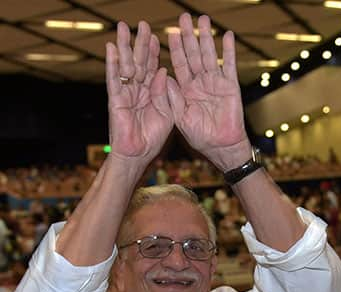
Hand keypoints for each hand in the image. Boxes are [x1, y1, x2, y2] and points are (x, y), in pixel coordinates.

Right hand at [105, 21, 173, 161]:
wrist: (138, 155)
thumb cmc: (152, 139)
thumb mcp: (166, 114)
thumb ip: (164, 93)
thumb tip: (162, 70)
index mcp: (151, 94)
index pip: (152, 68)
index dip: (154, 52)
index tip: (156, 36)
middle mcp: (138, 90)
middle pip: (139, 62)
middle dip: (140, 43)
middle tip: (142, 24)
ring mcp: (126, 93)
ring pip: (125, 66)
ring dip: (124, 47)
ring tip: (123, 28)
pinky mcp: (116, 99)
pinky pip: (114, 78)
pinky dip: (112, 63)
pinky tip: (110, 48)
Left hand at [167, 14, 249, 169]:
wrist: (221, 147)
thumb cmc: (200, 137)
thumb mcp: (180, 118)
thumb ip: (171, 98)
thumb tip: (163, 77)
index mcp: (186, 90)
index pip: (179, 65)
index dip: (174, 49)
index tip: (169, 33)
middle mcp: (200, 83)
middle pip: (193, 55)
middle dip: (189, 36)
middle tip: (183, 17)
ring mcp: (216, 83)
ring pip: (209, 55)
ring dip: (206, 37)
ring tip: (203, 19)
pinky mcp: (230, 86)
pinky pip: (228, 65)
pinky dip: (228, 51)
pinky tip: (226, 36)